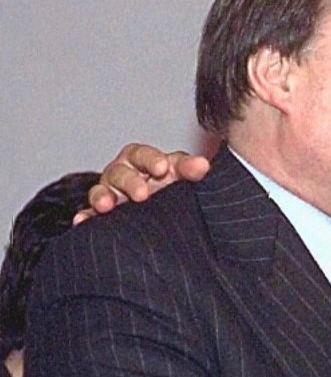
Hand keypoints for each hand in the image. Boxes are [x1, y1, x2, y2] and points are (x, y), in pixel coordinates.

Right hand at [75, 143, 210, 224]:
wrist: (163, 210)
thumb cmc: (171, 185)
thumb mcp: (181, 175)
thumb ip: (190, 169)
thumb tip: (203, 165)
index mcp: (142, 160)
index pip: (143, 154)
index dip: (151, 160)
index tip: (162, 169)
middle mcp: (122, 173)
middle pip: (120, 172)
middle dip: (130, 182)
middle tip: (143, 194)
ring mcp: (109, 193)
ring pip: (100, 191)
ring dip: (102, 197)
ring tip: (107, 205)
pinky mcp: (100, 214)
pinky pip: (88, 214)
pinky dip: (85, 217)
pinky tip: (82, 221)